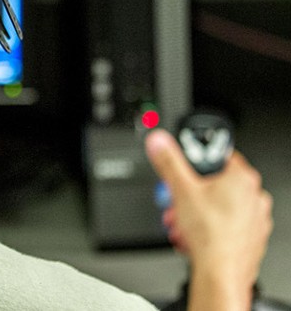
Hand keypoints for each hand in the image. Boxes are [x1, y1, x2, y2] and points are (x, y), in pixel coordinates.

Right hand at [145, 129, 272, 309]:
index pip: (219, 158)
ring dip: (196, 213)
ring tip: (183, 224)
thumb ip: (168, 161)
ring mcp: (255, 219)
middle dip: (190, 196)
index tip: (186, 175)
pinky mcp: (251, 238)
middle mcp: (254, 197)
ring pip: (219, 208)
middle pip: (215, 186)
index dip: (197, 166)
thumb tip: (159, 141)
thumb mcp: (180, 189)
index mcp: (242, 178)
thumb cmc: (210, 235)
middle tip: (178, 204)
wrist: (221, 273)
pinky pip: (226, 226)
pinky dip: (208, 229)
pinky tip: (194, 237)